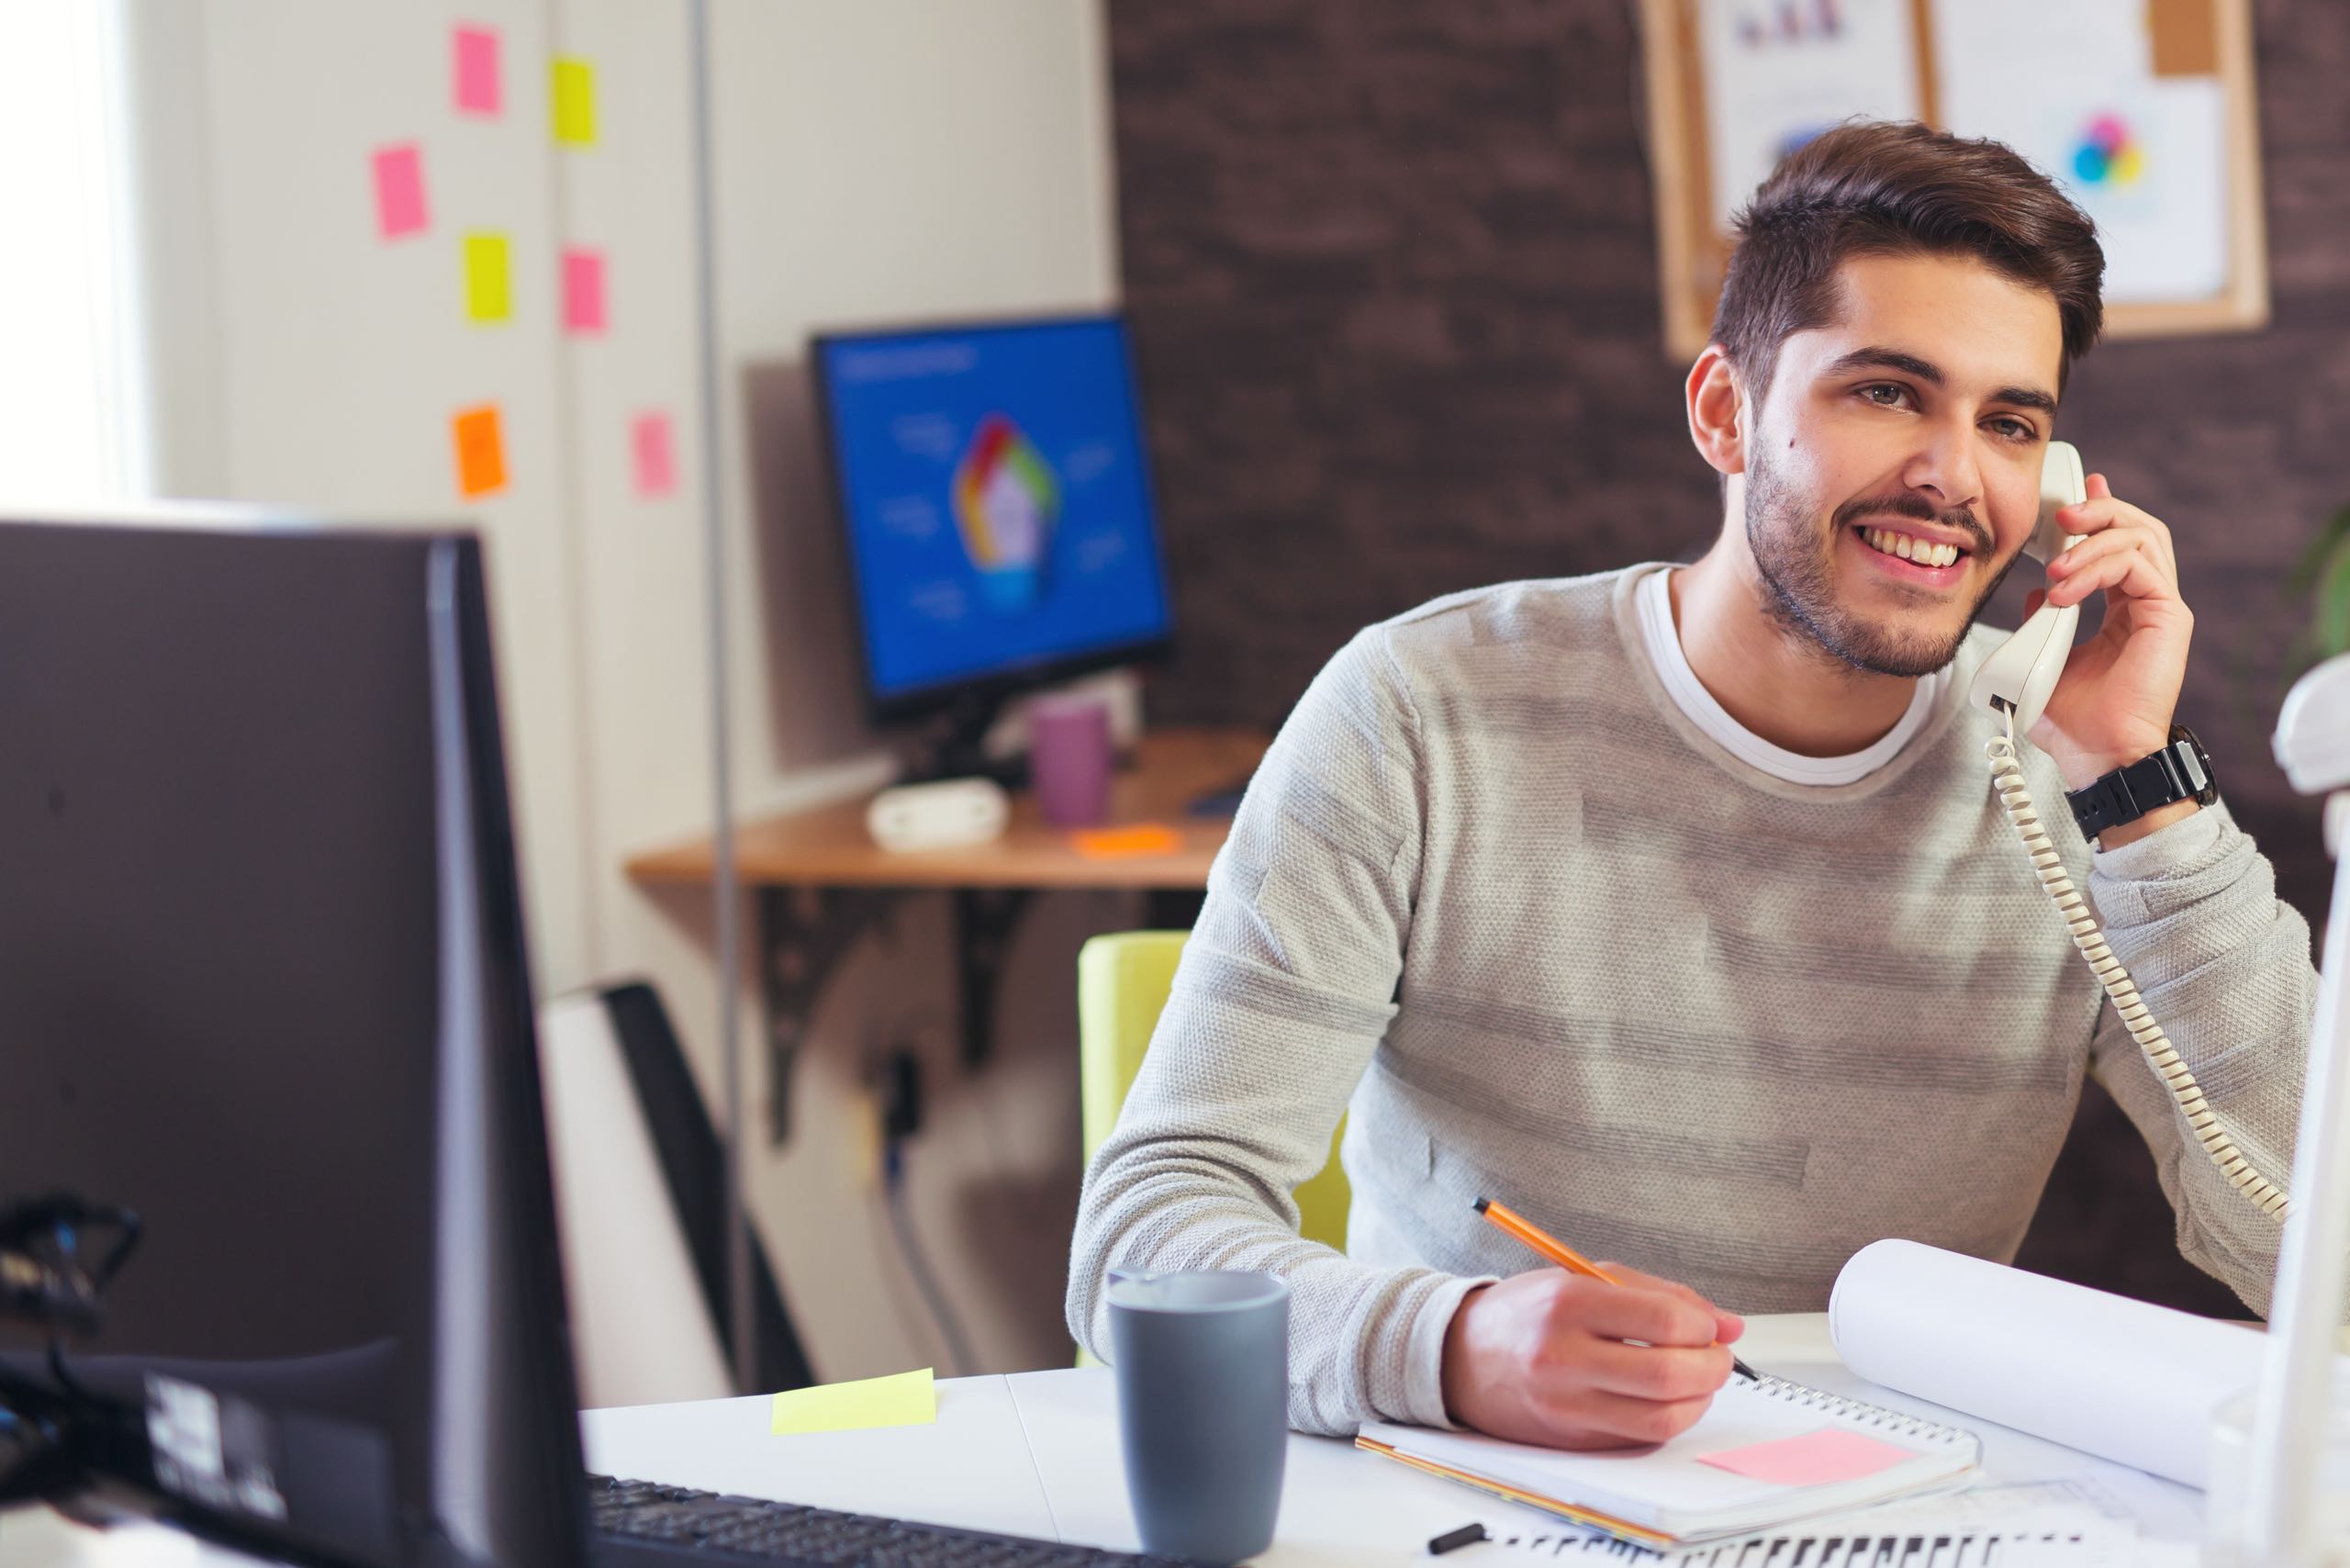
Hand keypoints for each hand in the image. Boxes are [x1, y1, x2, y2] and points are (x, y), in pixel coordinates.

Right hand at [1439, 1265, 1743, 1449]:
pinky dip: (1668, 1419)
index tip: (1707, 1326)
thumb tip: (1727, 1324)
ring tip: (1699, 1380)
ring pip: (1660, 1418)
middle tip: (1718, 1357)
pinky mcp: (1570, 1439)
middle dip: (1712, 1368)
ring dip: (1698, 1401)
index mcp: (1568, 1303)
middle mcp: (1564, 1357)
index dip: (1702, 1326)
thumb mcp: (1583, 1279)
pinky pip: (1639, 1437)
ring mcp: (1565, 1405)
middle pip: (1667, 1375)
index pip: (1663, 1321)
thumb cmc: (1527, 1312)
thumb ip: (1658, 1294)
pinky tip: (1668, 1400)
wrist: (1459, 1357)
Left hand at [2023, 472, 2191, 789]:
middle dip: (2099, 510)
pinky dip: (2097, 567)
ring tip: (2055, 564)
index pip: (2119, 545)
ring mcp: (2162, 608)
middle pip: (2137, 528)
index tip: (2072, 496)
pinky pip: (2138, 566)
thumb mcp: (2042, 660)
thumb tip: (2034, 593)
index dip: (2099, 513)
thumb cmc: (2072, 721)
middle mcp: (2147, 603)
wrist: (2097, 756)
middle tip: (2063, 513)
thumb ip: (2041, 622)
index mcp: (2122, 610)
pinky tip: (2064, 589)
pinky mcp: (2169, 617)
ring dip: (2092, 540)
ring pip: (2141, 538)